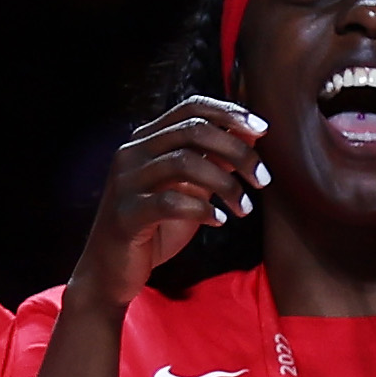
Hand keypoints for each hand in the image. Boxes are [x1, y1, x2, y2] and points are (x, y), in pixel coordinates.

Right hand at [76, 97, 267, 304]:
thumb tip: (252, 133)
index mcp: (147, 139)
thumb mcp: (192, 189)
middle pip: (193, 130)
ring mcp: (126, 182)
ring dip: (225, 184)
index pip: (191, 107)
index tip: (263, 129)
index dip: (229, 112)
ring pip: (184, 162)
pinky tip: (219, 220)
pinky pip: (169, 202)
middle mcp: (133, 153)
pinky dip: (202, 209)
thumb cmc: (156, 227)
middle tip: (263, 178)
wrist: (113, 269)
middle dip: (237, 150)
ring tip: (244, 208)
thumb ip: (215, 160)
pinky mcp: (125, 214)